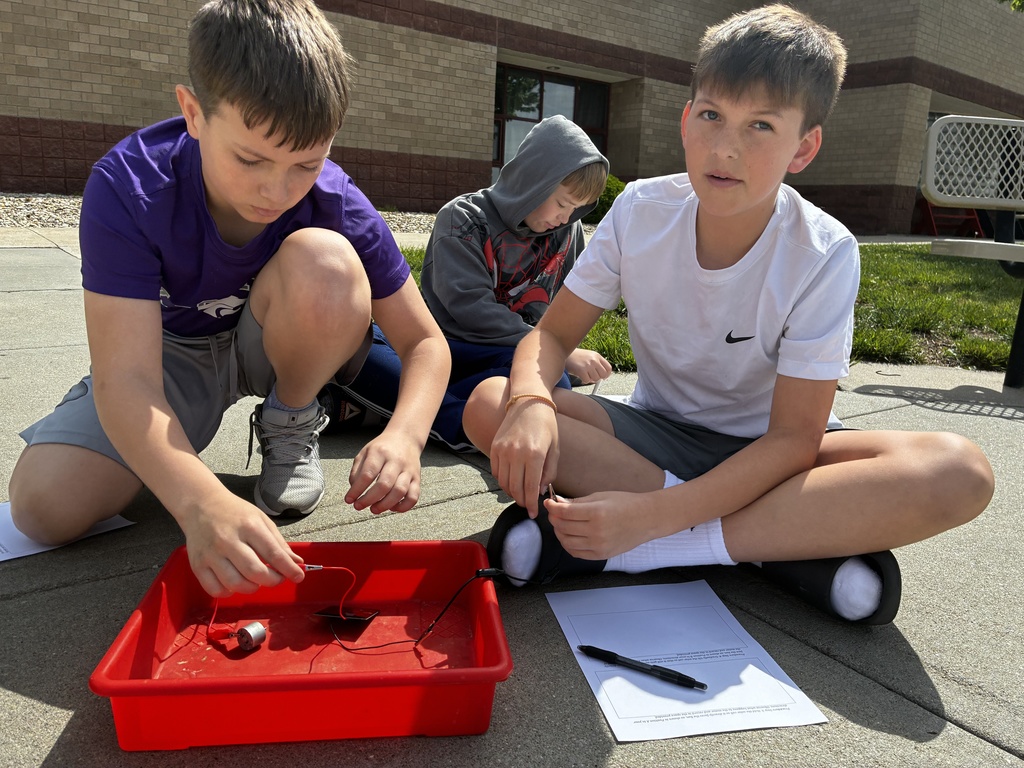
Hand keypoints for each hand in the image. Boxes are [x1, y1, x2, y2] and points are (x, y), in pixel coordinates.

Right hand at [180, 492, 304, 597]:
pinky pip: (215, 589)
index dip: (288, 569)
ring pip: (235, 583)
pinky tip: (235, 584)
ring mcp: (211, 554)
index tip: (299, 577)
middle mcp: (228, 540)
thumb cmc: (235, 513)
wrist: (201, 505)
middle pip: (254, 572)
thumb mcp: (261, 519)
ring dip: (252, 588)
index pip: (273, 553)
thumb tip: (296, 563)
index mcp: (248, 526)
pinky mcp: (197, 564)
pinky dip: (228, 592)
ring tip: (257, 581)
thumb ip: (278, 542)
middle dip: (272, 581)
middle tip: (277, 579)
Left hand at [346, 430, 421, 513]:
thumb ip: (357, 471)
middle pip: (384, 484)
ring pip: (400, 492)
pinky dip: (403, 507)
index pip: (368, 474)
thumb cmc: (382, 448)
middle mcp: (396, 461)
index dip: (356, 490)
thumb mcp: (365, 452)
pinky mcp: (417, 479)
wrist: (406, 438)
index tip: (349, 499)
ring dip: (385, 505)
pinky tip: (392, 507)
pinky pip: (413, 497)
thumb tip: (354, 491)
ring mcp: (408, 470)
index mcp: (380, 452)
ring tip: (374, 509)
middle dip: (369, 499)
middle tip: (359, 506)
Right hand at [490, 399, 558, 517]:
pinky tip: (512, 482)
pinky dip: (503, 482)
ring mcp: (503, 450)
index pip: (530, 488)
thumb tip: (539, 492)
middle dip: (522, 501)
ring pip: (504, 483)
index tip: (533, 514)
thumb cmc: (546, 426)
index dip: (531, 505)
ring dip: (512, 493)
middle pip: (516, 488)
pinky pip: (496, 472)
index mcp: (535, 454)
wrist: (528, 402)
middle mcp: (516, 453)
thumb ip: (549, 473)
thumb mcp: (555, 449)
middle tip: (528, 506)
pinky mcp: (495, 447)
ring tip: (520, 495)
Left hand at [545, 490, 655, 559]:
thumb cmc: (626, 504)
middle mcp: (597, 532)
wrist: (647, 519)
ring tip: (561, 523)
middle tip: (554, 512)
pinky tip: (569, 535)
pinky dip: (568, 544)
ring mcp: (599, 545)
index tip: (549, 502)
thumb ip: (577, 502)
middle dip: (554, 518)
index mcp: (597, 513)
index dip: (552, 507)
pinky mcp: (601, 555)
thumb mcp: (601, 497)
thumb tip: (558, 503)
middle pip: (563, 527)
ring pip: (566, 542)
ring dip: (559, 532)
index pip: (565, 512)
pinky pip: (576, 552)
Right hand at [565, 348, 611, 384]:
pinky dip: (584, 380)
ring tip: (585, 375)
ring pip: (596, 379)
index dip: (607, 375)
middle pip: (603, 375)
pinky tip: (580, 376)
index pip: (608, 368)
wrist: (563, 352)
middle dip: (599, 378)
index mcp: (597, 356)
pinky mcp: (581, 370)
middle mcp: (594, 360)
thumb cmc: (576, 357)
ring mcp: (588, 365)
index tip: (603, 377)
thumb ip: (597, 364)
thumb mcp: (589, 356)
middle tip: (592, 377)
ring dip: (590, 379)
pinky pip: (587, 381)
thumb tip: (604, 376)